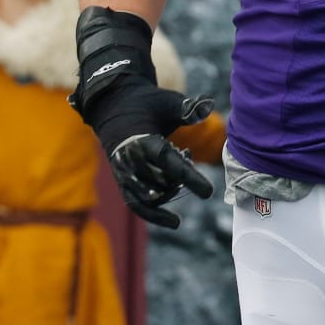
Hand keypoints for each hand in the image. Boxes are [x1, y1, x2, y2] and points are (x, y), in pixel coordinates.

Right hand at [109, 98, 215, 227]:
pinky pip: (137, 205)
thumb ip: (187, 109)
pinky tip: (175, 222)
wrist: (115, 107)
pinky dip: (155, 215)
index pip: (168, 163)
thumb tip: (208, 106)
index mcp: (142, 140)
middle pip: (161, 183)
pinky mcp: (122, 181)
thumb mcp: (168, 102)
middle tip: (187, 157)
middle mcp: (130, 160)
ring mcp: (124, 173)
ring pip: (151, 197)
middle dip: (182, 178)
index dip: (189, 177)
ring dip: (171, 192)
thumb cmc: (147, 104)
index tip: (209, 193)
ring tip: (180, 176)